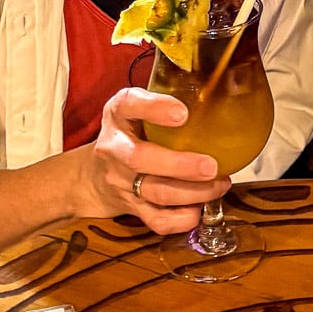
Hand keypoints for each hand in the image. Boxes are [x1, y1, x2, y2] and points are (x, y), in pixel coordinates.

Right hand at [74, 86, 228, 233]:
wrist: (93, 176)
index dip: (154, 108)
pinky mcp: (131, 208)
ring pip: (155, 192)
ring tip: (220, 184)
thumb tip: (220, 91)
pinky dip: (182, 219)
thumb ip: (164, 101)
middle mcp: (114, 148)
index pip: (129, 104)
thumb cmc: (128, 134)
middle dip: (180, 165)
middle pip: (141, 159)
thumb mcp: (135, 108)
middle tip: (212, 165)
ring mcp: (121, 182)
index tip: (183, 113)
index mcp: (118, 114)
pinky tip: (200, 209)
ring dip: (193, 192)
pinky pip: (156, 220)